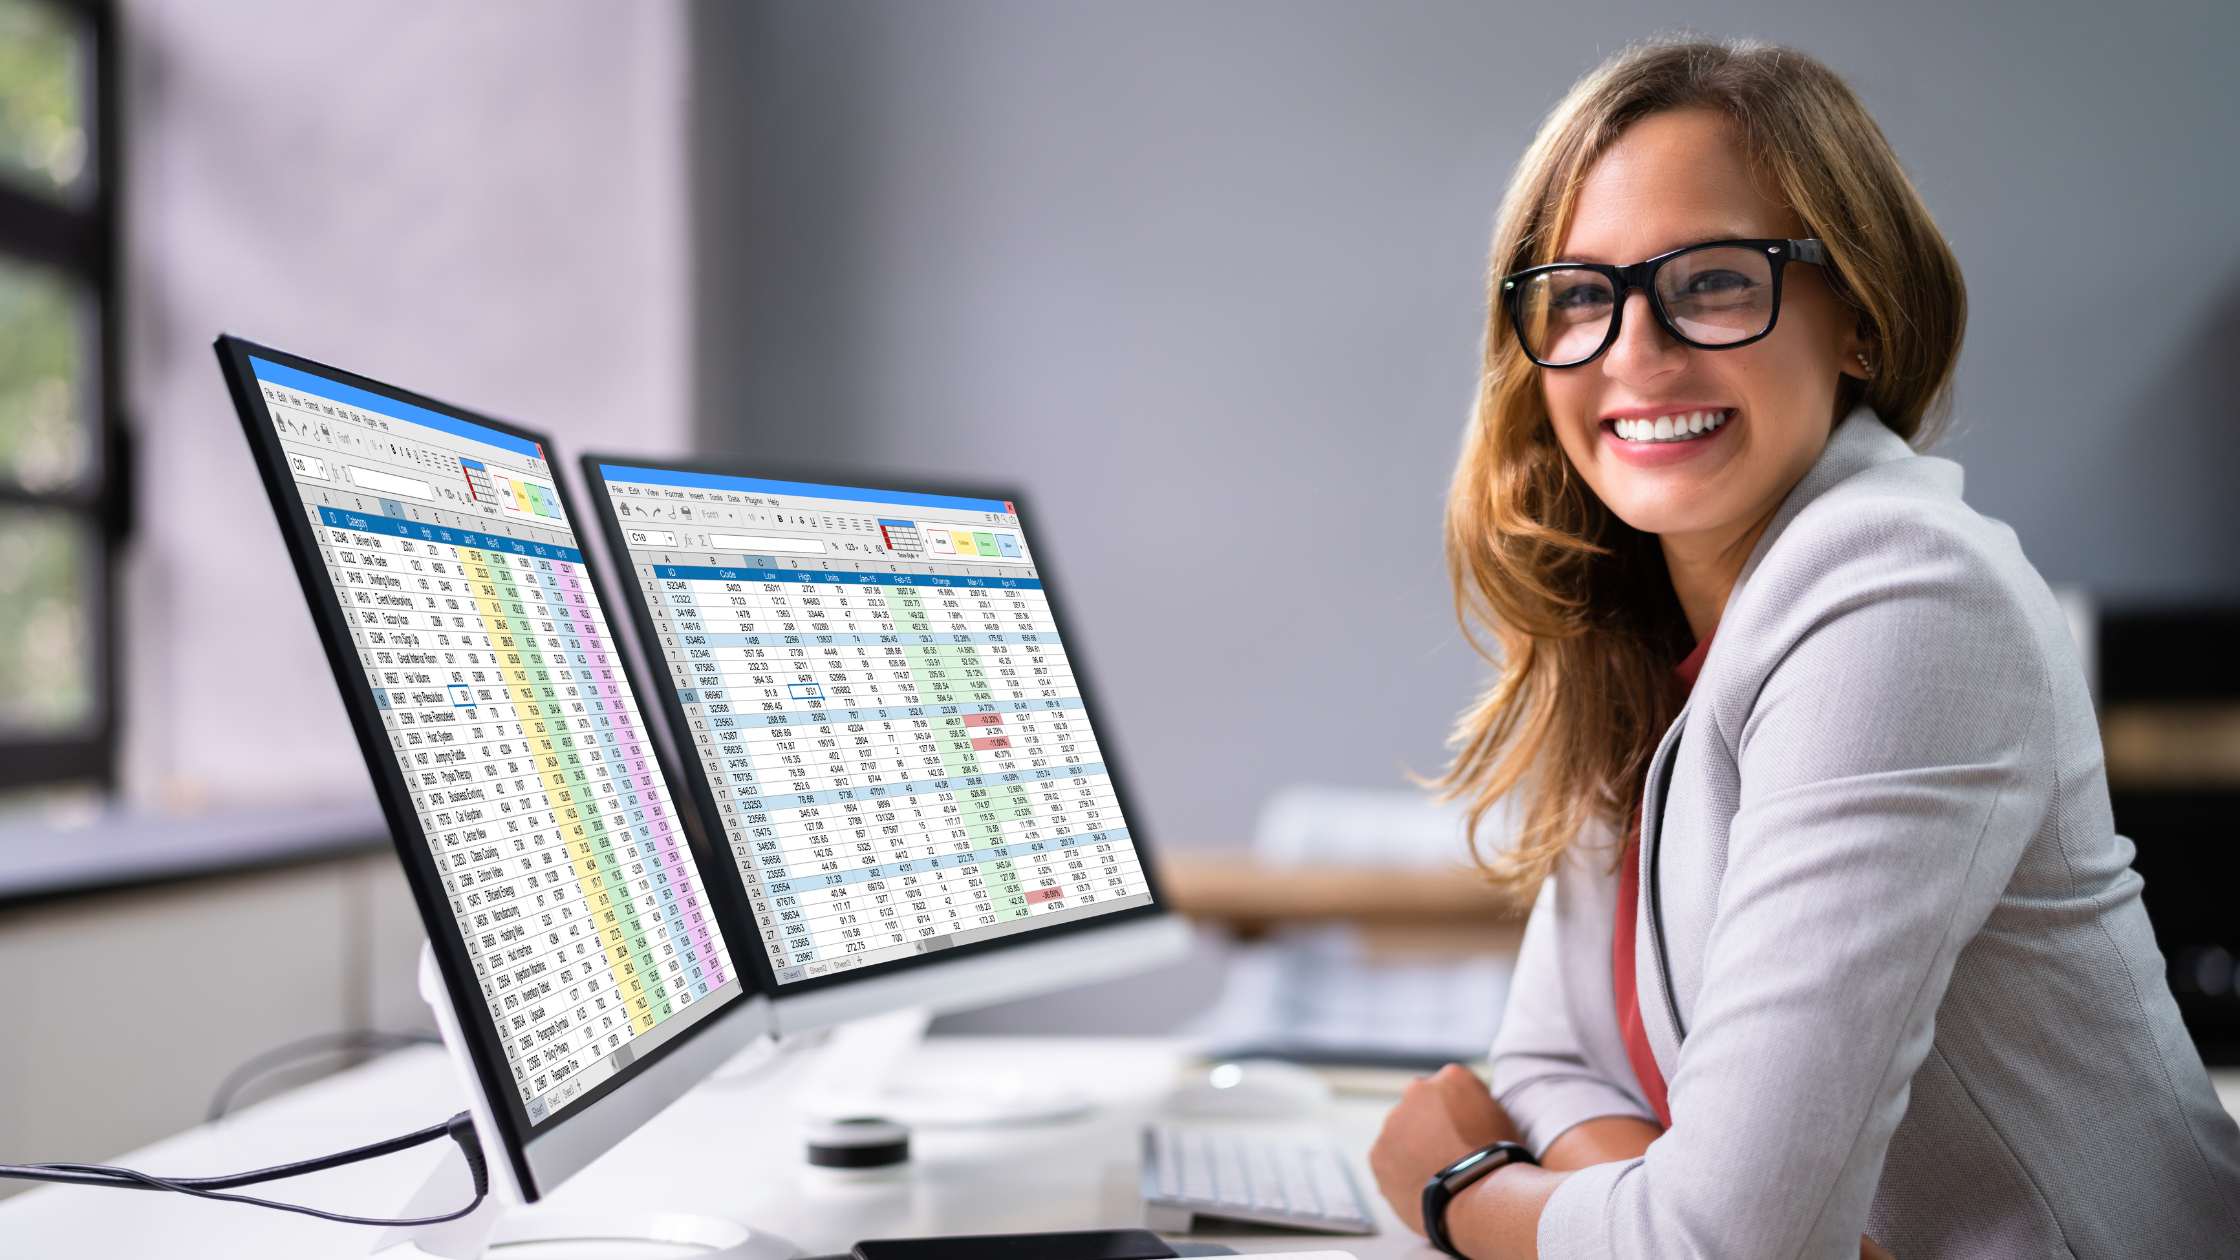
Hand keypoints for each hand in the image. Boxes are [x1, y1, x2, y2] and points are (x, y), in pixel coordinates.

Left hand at [1367, 1063, 1521, 1235]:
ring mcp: (1393, 1122)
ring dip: (1409, 1148)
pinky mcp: (1377, 1154)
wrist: (1481, 1199)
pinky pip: (1386, 1160)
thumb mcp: (1499, 1117)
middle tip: (1445, 1155)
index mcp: (1452, 1078)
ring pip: (1398, 1133)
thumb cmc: (1499, 1162)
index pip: (1447, 1088)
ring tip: (1434, 1175)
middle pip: (1418, 1107)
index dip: (1454, 1113)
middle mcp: (1416, 1091)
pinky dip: (1398, 1171)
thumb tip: (1462, 1113)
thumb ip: (1473, 1104)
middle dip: (1427, 1126)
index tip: (1460, 1132)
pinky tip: (1420, 1186)